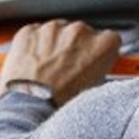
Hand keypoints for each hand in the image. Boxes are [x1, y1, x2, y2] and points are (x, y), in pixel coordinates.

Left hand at [0, 19, 120, 106]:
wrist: (30, 109)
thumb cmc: (61, 104)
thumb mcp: (95, 88)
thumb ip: (98, 66)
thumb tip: (93, 62)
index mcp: (103, 44)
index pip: (108, 39)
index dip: (98, 52)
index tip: (91, 60)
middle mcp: (80, 31)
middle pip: (81, 33)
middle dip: (74, 48)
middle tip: (66, 70)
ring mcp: (53, 29)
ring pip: (56, 32)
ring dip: (54, 45)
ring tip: (46, 70)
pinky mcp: (29, 31)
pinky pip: (34, 33)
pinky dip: (33, 45)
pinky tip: (33, 64)